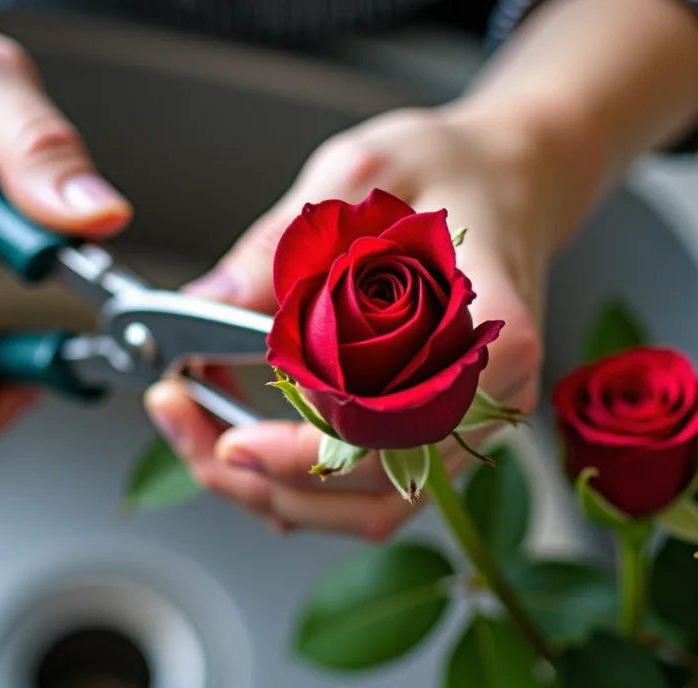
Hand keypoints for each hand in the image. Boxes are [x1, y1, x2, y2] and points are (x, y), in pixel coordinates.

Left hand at [144, 104, 573, 538]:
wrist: (512, 176)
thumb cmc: (451, 168)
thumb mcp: (358, 176)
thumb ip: (282, 245)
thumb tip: (210, 301)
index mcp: (486, 331)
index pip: (389, 432)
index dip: (301, 454)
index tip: (230, 442)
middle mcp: (491, 396)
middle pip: (374, 494)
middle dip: (265, 482)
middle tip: (186, 428)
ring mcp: (471, 423)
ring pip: (372, 508)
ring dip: (280, 493)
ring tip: (203, 441)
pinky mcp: (445, 430)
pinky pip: (376, 489)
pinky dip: (308, 484)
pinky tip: (250, 451)